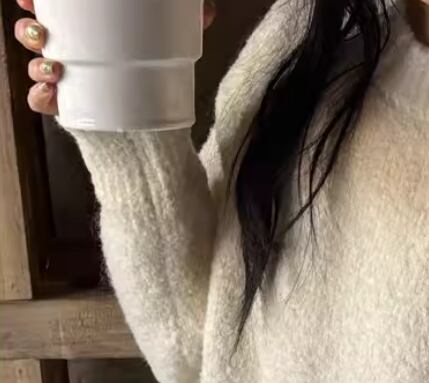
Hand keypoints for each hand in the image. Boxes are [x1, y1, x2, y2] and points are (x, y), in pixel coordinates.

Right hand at [14, 0, 216, 115]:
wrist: (157, 132)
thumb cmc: (156, 80)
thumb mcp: (168, 49)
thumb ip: (187, 25)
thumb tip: (208, 10)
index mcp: (87, 31)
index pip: (52, 10)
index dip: (36, 1)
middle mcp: (71, 54)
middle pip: (35, 33)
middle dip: (29, 28)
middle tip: (38, 29)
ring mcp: (68, 83)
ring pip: (37, 66)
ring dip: (36, 63)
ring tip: (55, 67)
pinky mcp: (71, 112)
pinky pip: (44, 103)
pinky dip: (41, 97)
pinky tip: (51, 94)